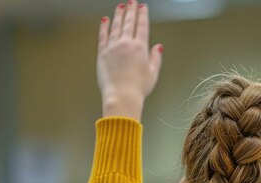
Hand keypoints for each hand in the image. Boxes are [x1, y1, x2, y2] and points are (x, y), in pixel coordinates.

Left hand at [97, 1, 162, 119]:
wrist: (121, 95)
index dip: (142, 15)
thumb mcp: (153, 73)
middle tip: (131, 2)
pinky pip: (103, 36)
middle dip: (130, 10)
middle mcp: (126, 44)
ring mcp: (113, 47)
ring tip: (120, 6)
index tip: (142, 8)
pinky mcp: (102, 53)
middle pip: (129, 22)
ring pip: (116, 26)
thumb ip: (155, 58)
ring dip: (118, 14)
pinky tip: (105, 20)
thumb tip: (158, 48)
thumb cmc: (137, 88)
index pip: (142, 26)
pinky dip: (104, 26)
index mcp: (140, 48)